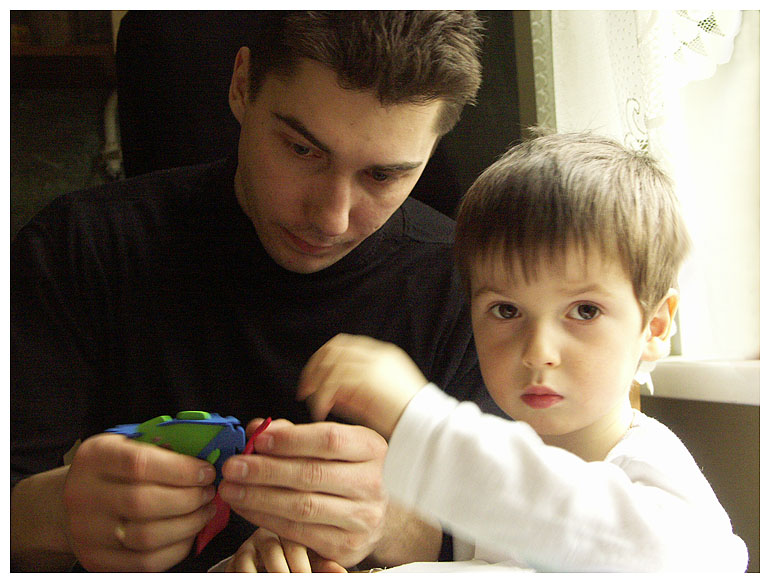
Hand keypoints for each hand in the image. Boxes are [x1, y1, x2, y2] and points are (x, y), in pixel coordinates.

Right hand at [62, 433, 217, 570]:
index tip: (206, 471)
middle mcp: (83, 495)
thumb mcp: (130, 444)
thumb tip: (205, 457)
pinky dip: (177, 547)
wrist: (77, 501)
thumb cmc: (115, 468)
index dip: (180, 469)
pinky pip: (145, 563)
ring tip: (204, 510)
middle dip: (188, 498)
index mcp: (94, 457)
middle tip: (208, 492)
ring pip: (147, 537)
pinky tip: (190, 532)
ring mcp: (87, 532)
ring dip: (188, 524)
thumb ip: (163, 447)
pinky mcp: (98, 560)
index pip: (139, 464)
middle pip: (143, 502)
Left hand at [219, 418, 388, 566]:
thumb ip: (293, 434)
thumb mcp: (328, 446)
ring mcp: (361, 517)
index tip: (259, 439)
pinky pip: (298, 532)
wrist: (371, 514)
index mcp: (370, 449)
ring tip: (231, 488)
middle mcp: (371, 483)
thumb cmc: (342, 471)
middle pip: (312, 474)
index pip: (330, 440)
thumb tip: (257, 428)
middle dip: (265, 470)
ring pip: (302, 506)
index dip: (291, 439)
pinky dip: (265, 519)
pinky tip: (246, 507)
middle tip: (234, 466)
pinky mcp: (346, 545)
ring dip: (259, 497)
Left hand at [297, 333, 427, 438]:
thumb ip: (352, 392)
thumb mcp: (376, 400)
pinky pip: (334, 382)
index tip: (312, 380)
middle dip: (314, 368)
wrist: (430, 427)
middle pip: (333, 348)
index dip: (322, 360)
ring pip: (331, 363)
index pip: (343, 345)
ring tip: (313, 405)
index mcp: (383, 355)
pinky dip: (323, 397)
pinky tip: (322, 412)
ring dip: (316, 384)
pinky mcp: (369, 380)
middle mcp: (377, 355)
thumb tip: (325, 393)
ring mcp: (374, 365)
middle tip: (304, 391)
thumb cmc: (406, 420)